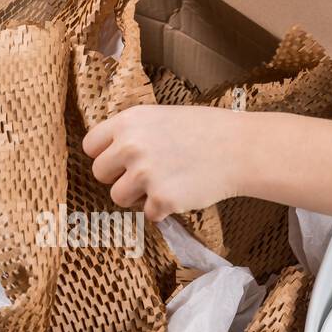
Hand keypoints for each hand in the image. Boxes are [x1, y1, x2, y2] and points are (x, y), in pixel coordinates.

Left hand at [83, 105, 246, 222]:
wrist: (240, 148)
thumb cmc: (205, 130)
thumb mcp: (161, 117)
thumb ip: (133, 133)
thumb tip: (110, 154)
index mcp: (129, 121)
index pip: (90, 145)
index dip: (105, 155)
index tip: (120, 161)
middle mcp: (131, 146)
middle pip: (99, 174)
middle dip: (119, 177)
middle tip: (145, 175)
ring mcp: (145, 174)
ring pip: (118, 198)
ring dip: (138, 197)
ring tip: (165, 183)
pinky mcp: (161, 199)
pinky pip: (147, 214)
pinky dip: (163, 209)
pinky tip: (182, 192)